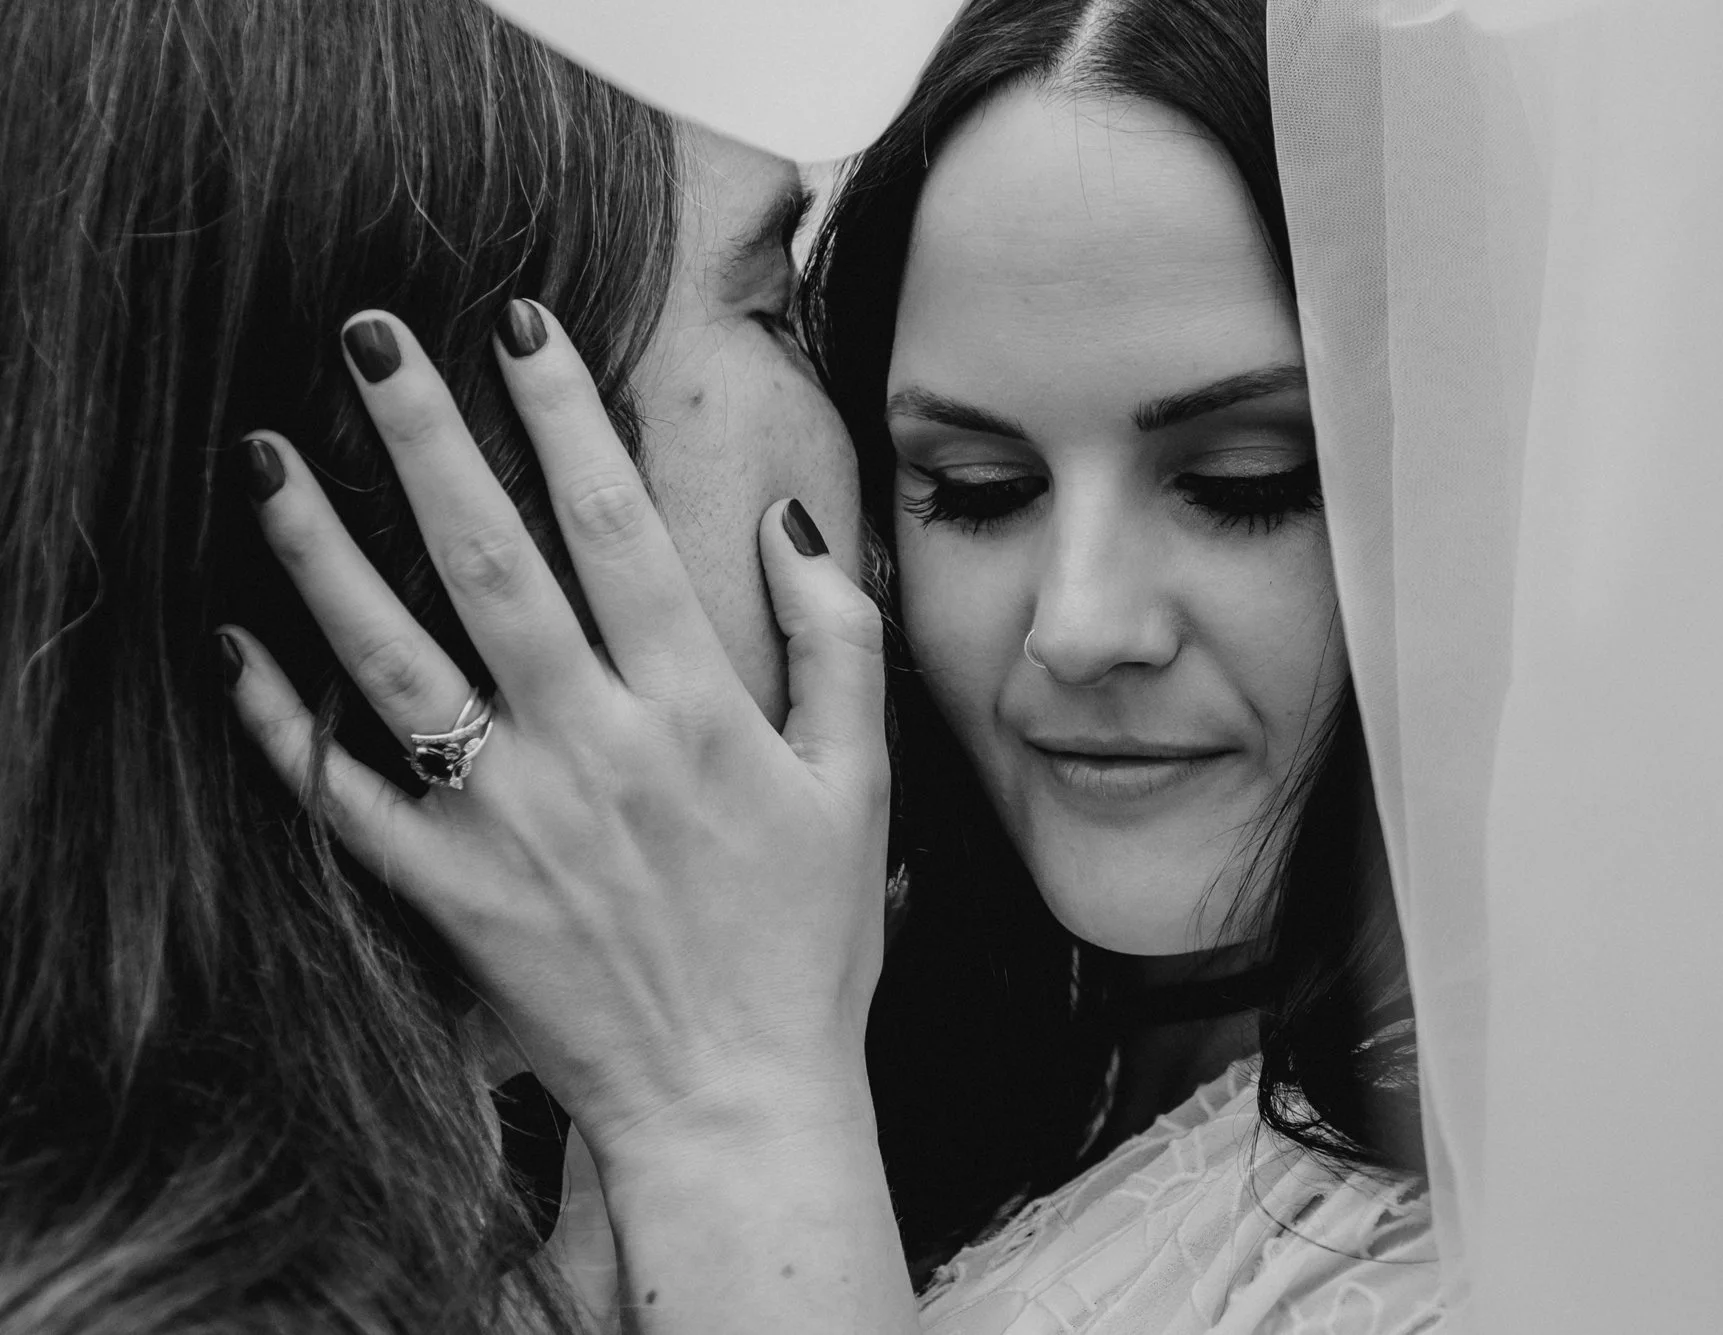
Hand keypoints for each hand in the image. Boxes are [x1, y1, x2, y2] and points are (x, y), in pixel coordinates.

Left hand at [220, 305, 889, 1159]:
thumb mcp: (860, 784)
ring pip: (395, 662)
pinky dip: (282, 722)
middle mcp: (592, 749)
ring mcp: (509, 823)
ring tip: (268, 454)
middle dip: (425, 435)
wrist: (734, 1101)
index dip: (564, 411)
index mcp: (695, 711)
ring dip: (323, 552)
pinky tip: (233, 642)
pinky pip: (343, 797)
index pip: (616, 525)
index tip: (519, 320)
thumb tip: (785, 522)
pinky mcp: (448, 894)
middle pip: (491, 562)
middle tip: (367, 335)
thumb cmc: (806, 939)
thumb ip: (836, 642)